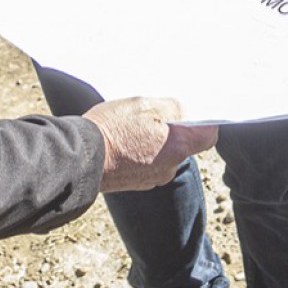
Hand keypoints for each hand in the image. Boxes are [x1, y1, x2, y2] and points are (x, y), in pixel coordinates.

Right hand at [85, 96, 218, 192]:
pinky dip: (141, 151)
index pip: (208, 136)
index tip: (196, 110)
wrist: (80, 159)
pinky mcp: (136, 182)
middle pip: (183, 144)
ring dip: (154, 140)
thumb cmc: (111, 130)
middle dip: (173, 128)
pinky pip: (147, 162)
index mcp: (177, 148)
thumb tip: (183, 113)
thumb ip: (171, 108)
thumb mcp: (143, 105)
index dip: (205, 121)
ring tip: (132, 125)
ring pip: (164, 153)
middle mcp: (169, 168)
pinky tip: (124, 139)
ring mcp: (152, 178)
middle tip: (154, 112)